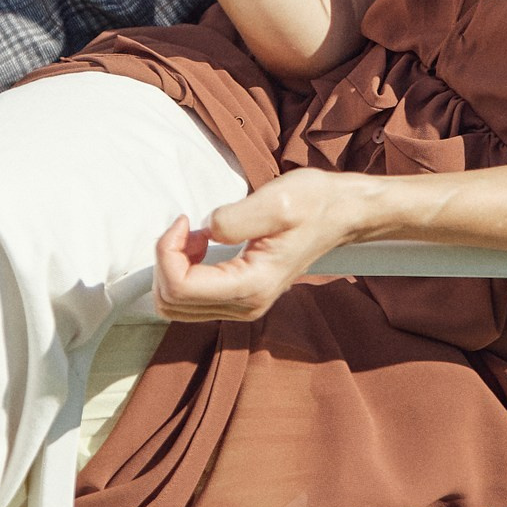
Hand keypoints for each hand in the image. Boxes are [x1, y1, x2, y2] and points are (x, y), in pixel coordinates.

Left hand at [152, 168, 371, 322]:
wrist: (340, 214)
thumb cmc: (313, 203)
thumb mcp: (277, 200)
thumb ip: (236, 218)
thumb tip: (206, 229)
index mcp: (253, 285)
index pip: (181, 288)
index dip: (167, 251)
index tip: (185, 220)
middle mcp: (246, 305)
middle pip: (172, 303)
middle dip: (166, 260)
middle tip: (187, 227)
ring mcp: (243, 306)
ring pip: (176, 305)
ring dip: (173, 267)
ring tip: (195, 236)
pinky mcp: (240, 298)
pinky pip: (191, 299)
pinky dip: (183, 272)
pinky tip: (201, 245)